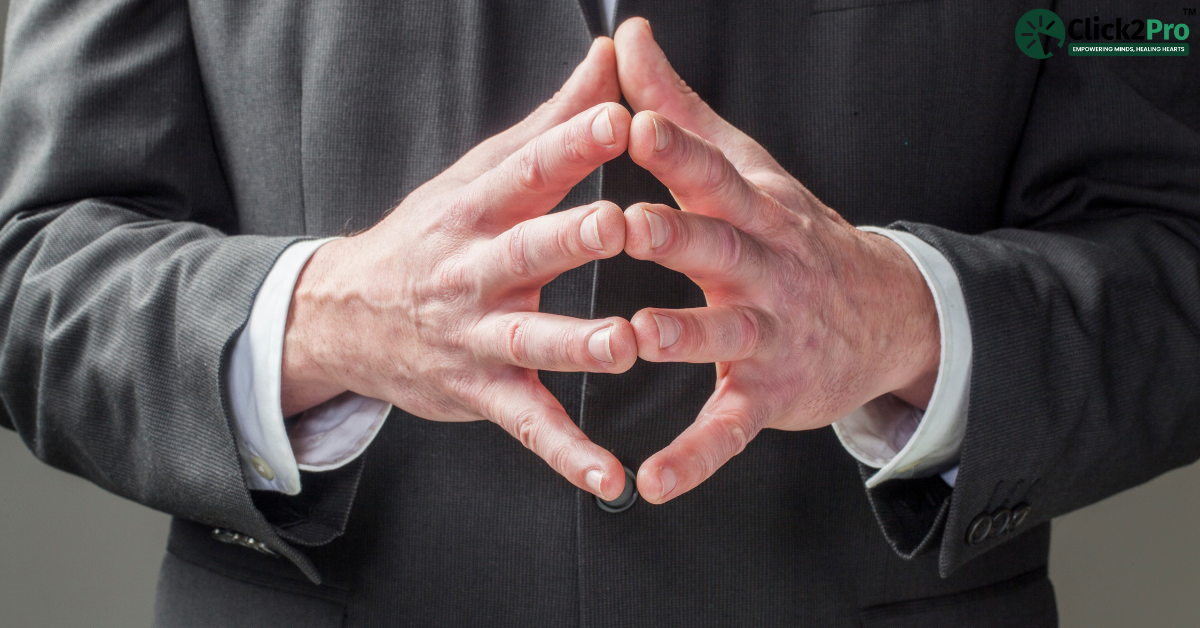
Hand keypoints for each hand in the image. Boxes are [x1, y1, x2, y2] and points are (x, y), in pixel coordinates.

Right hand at [280, 38, 634, 500]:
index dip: (570, 143)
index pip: (526, 168)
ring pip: (530, 341)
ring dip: (575, 345)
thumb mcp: (480, 173)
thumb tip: (612, 57)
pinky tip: (609, 478)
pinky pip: (530, 425)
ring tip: (622, 347)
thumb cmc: (434, 235)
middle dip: (570, 239)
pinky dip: (567, 455)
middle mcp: (474, 270)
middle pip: (525, 250)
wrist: (347, 315)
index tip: (616, 116)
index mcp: (478, 207)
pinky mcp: (483, 391)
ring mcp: (476, 335)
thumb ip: (553, 122)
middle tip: (617, 226)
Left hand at [613, 19, 940, 503]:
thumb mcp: (745, 168)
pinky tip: (653, 482)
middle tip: (628, 224)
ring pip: (724, 334)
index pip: (712, 173)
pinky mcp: (767, 395)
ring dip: (682, 336)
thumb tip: (629, 38)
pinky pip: (729, 428)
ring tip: (635, 341)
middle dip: (675, 236)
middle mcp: (764, 269)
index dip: (676, 149)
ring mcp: (769, 335)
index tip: (633, 122)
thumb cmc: (790, 234)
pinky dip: (695, 457)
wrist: (883, 315)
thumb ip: (681, 111)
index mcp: (751, 210)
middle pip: (718, 247)